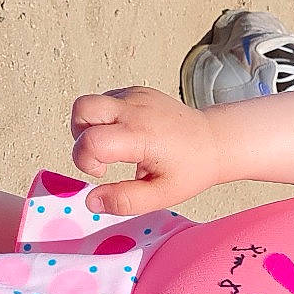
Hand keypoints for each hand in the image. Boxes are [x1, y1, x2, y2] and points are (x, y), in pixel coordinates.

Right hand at [69, 86, 222, 214]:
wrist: (214, 140)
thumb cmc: (191, 168)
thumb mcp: (161, 195)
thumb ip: (125, 201)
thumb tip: (91, 201)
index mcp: (141, 135)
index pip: (91, 140)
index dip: (85, 160)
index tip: (102, 173)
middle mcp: (135, 109)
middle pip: (82, 109)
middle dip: (78, 136)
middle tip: (99, 155)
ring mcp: (135, 96)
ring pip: (89, 103)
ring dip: (89, 128)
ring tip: (112, 148)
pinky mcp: (136, 92)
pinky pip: (105, 101)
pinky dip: (104, 120)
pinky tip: (125, 136)